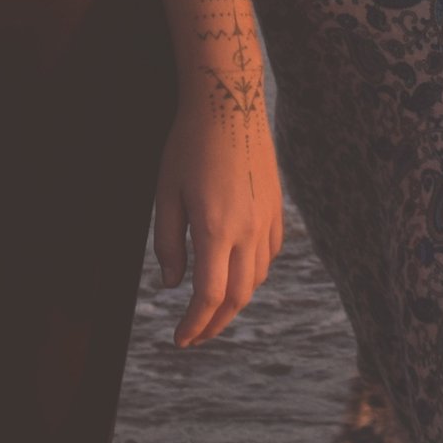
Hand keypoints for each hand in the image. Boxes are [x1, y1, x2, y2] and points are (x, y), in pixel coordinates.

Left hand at [153, 84, 282, 349]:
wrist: (230, 102)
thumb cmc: (188, 145)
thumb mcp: (165, 192)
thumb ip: (167, 243)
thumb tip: (172, 284)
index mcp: (216, 229)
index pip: (208, 296)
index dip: (193, 325)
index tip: (178, 339)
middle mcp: (248, 231)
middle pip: (237, 298)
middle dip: (214, 324)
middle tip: (193, 336)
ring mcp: (267, 220)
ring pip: (256, 280)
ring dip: (233, 302)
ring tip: (210, 309)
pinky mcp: (277, 209)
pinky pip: (269, 256)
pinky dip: (252, 275)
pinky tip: (235, 275)